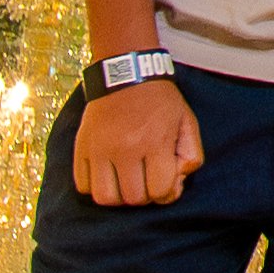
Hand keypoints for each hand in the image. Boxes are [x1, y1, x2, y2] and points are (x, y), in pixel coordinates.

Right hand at [74, 79, 204, 206]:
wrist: (127, 73)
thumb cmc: (160, 102)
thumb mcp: (187, 123)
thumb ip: (191, 156)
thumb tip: (176, 183)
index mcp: (154, 141)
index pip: (160, 191)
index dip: (166, 192)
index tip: (165, 179)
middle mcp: (125, 147)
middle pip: (133, 199)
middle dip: (144, 195)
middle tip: (145, 179)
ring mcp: (99, 148)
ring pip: (104, 198)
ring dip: (118, 196)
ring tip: (125, 181)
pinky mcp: (81, 146)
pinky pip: (83, 185)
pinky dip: (95, 186)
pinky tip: (107, 174)